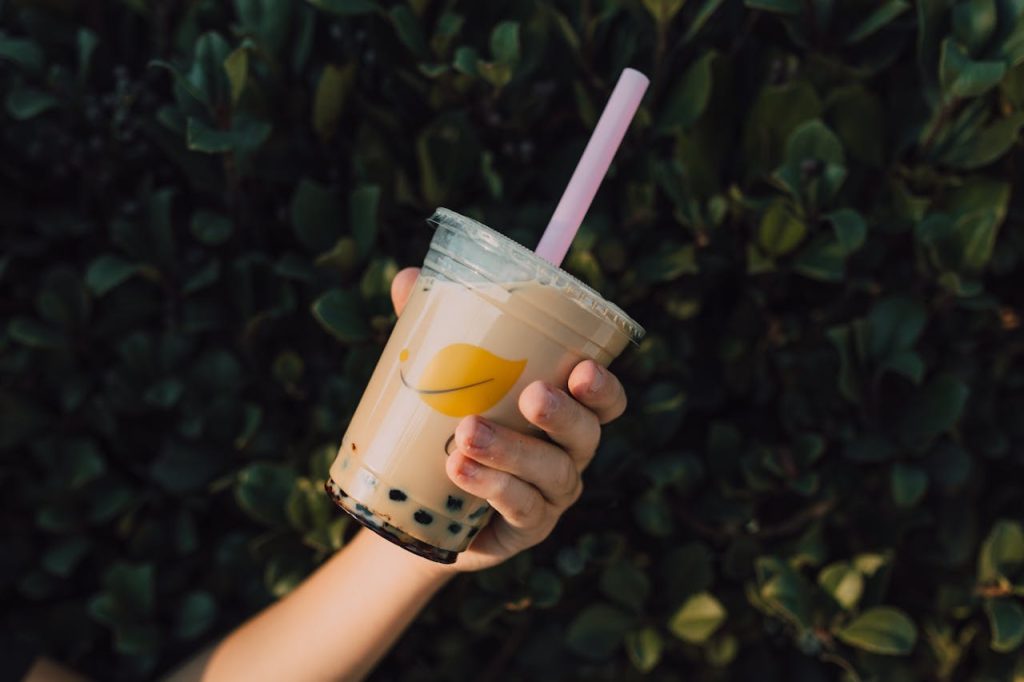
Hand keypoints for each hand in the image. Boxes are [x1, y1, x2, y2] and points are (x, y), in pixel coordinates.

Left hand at [390, 267, 628, 571]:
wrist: (420, 507)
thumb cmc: (445, 427)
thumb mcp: (441, 379)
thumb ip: (432, 330)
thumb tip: (407, 277)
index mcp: (563, 411)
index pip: (603, 400)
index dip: (604, 387)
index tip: (583, 368)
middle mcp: (567, 453)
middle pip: (587, 434)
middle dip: (563, 414)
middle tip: (531, 396)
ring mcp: (550, 496)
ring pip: (551, 472)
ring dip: (513, 452)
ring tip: (467, 433)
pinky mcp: (525, 530)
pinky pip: (521, 509)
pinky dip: (493, 488)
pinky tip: (459, 470)